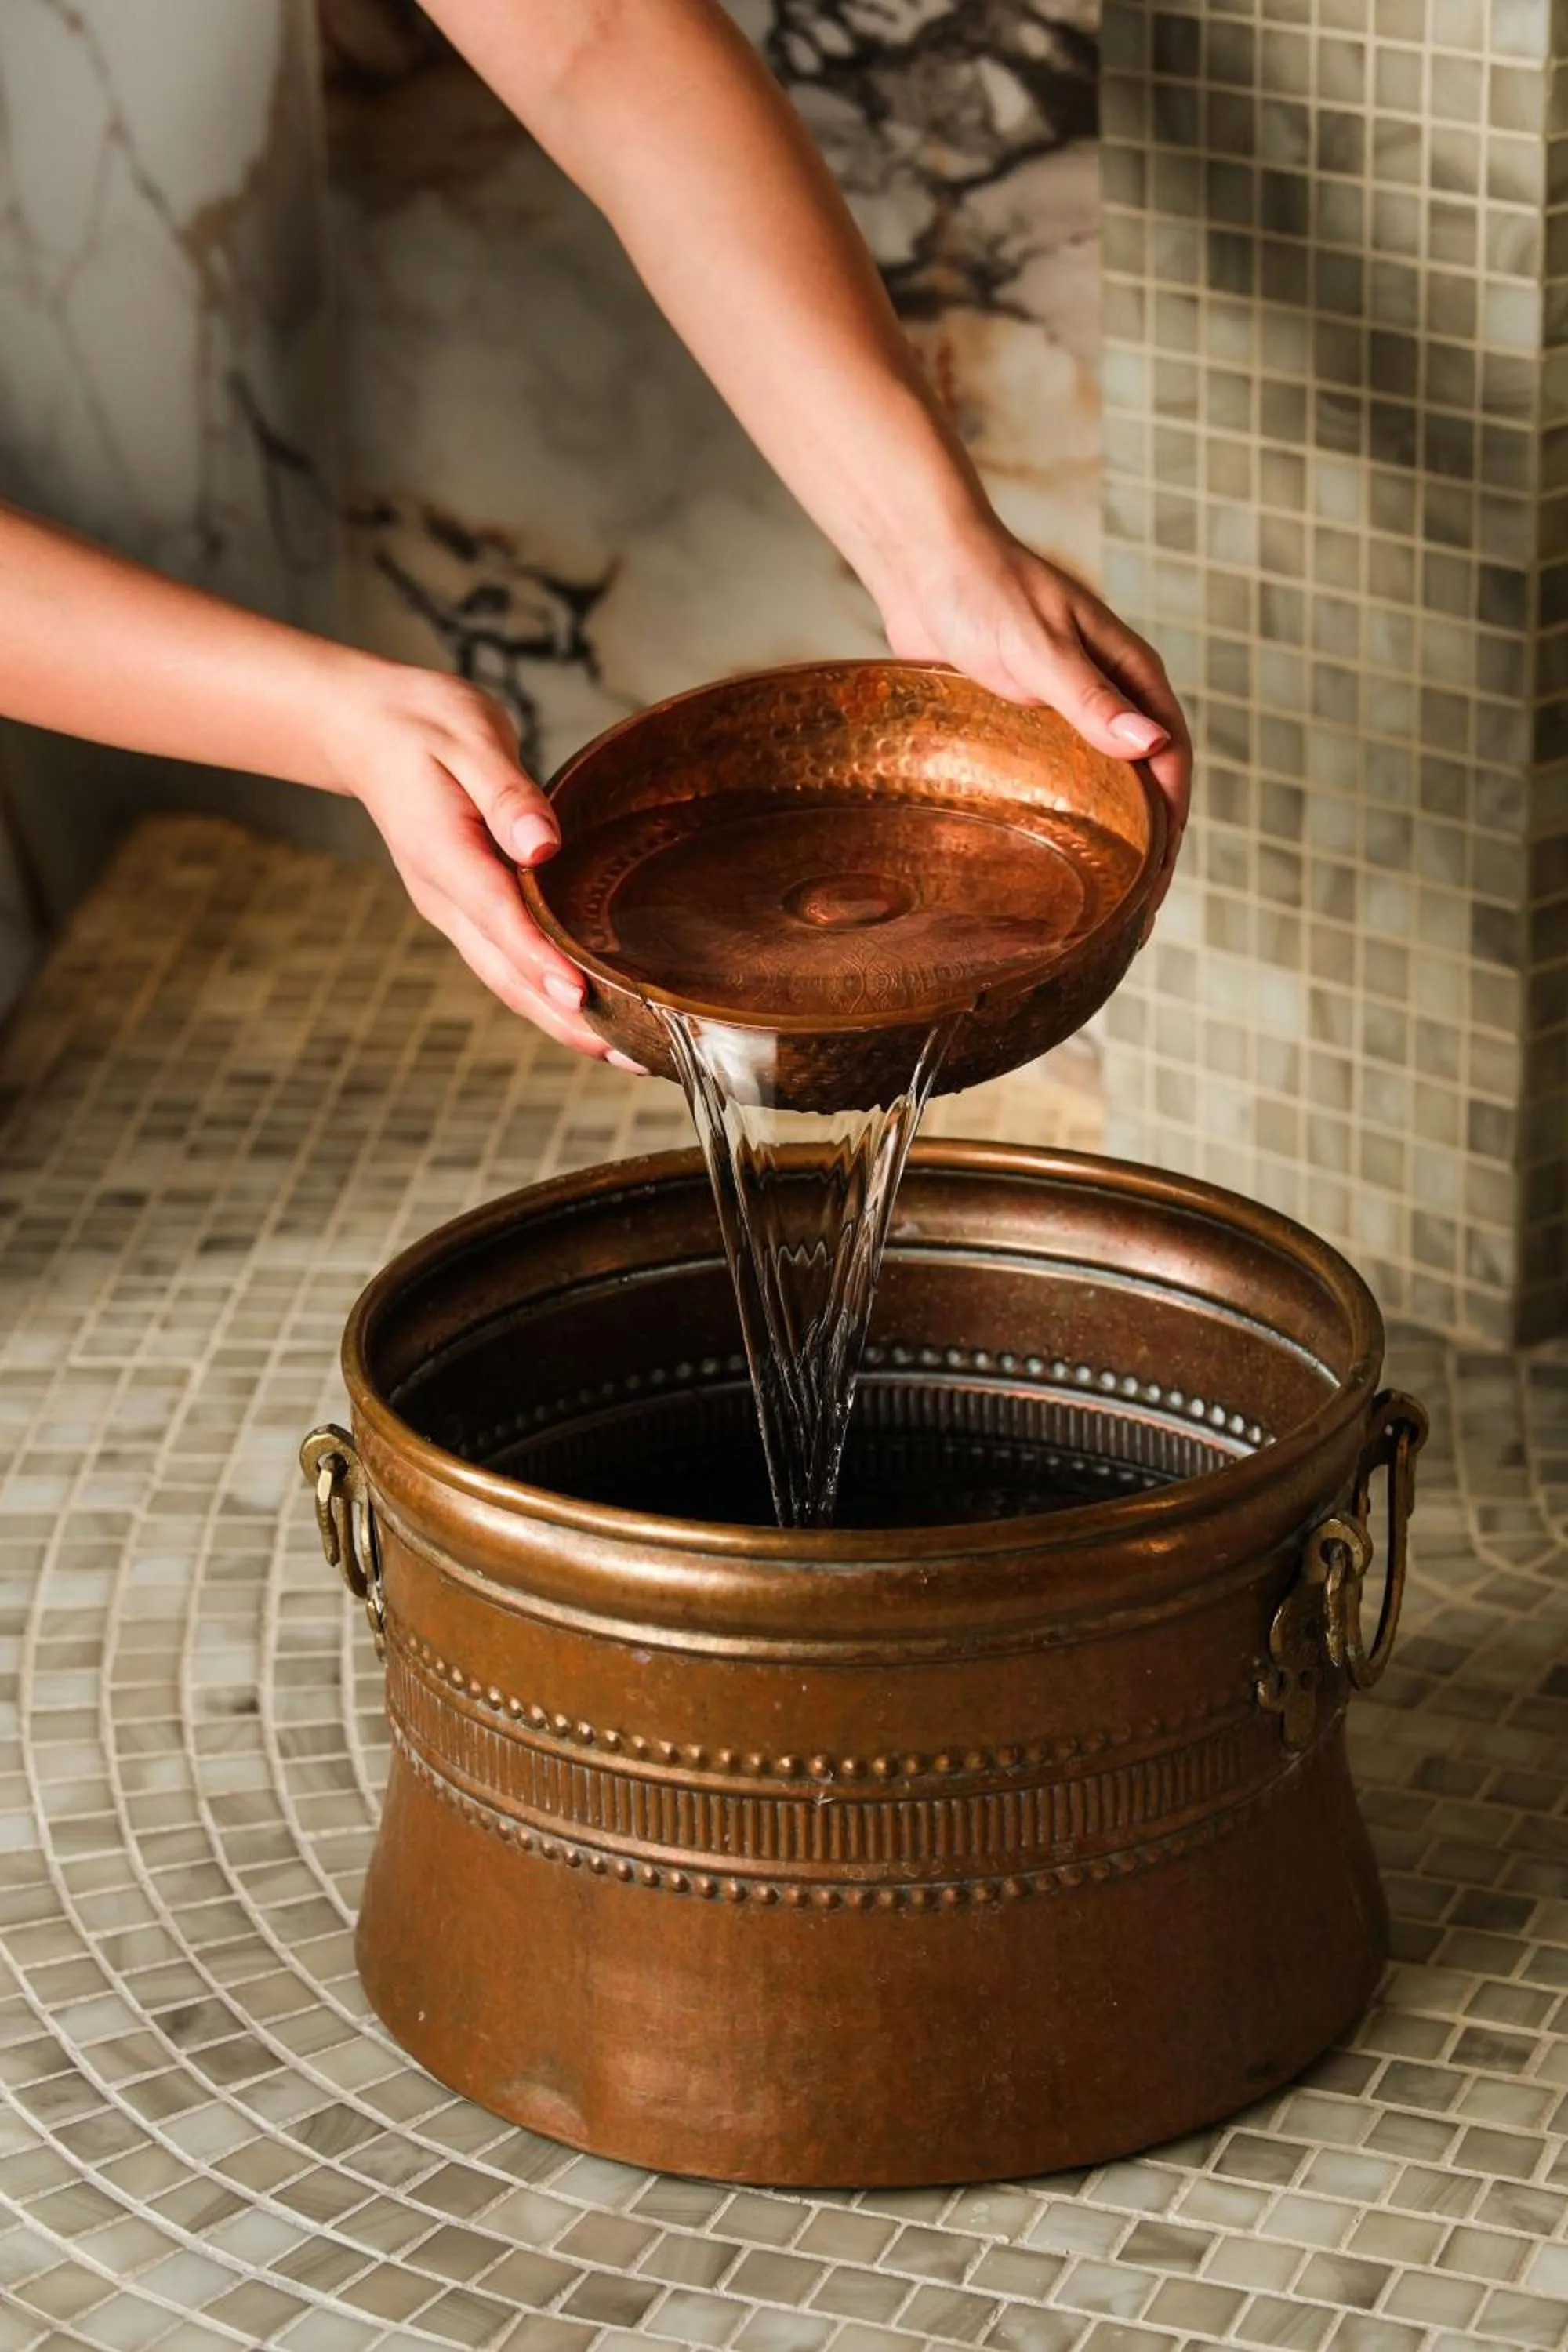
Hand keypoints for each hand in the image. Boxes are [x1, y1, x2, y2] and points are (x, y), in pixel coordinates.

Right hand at [321, 661, 641, 1066]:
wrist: (368, 732)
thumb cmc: (423, 726)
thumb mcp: (467, 738)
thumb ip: (505, 792)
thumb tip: (542, 842)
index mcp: (442, 853)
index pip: (497, 916)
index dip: (539, 958)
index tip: (580, 994)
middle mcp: (445, 896)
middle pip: (507, 973)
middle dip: (565, 1018)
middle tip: (631, 1056)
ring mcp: (453, 911)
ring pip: (508, 981)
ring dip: (561, 1022)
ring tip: (626, 1055)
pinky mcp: (467, 911)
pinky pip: (508, 965)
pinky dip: (547, 996)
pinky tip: (589, 1016)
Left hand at [874, 525, 1191, 923]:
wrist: (923, 568)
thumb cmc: (986, 593)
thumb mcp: (1040, 648)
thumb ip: (1090, 698)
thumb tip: (1152, 744)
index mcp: (1129, 672)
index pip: (1171, 756)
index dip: (1174, 820)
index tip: (1161, 879)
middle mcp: (1105, 694)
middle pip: (1142, 780)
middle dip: (1147, 845)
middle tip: (1132, 913)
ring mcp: (1063, 711)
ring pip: (1098, 785)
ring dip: (1106, 838)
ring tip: (1096, 901)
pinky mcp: (1022, 723)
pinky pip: (1051, 779)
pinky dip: (1060, 820)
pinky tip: (1044, 860)